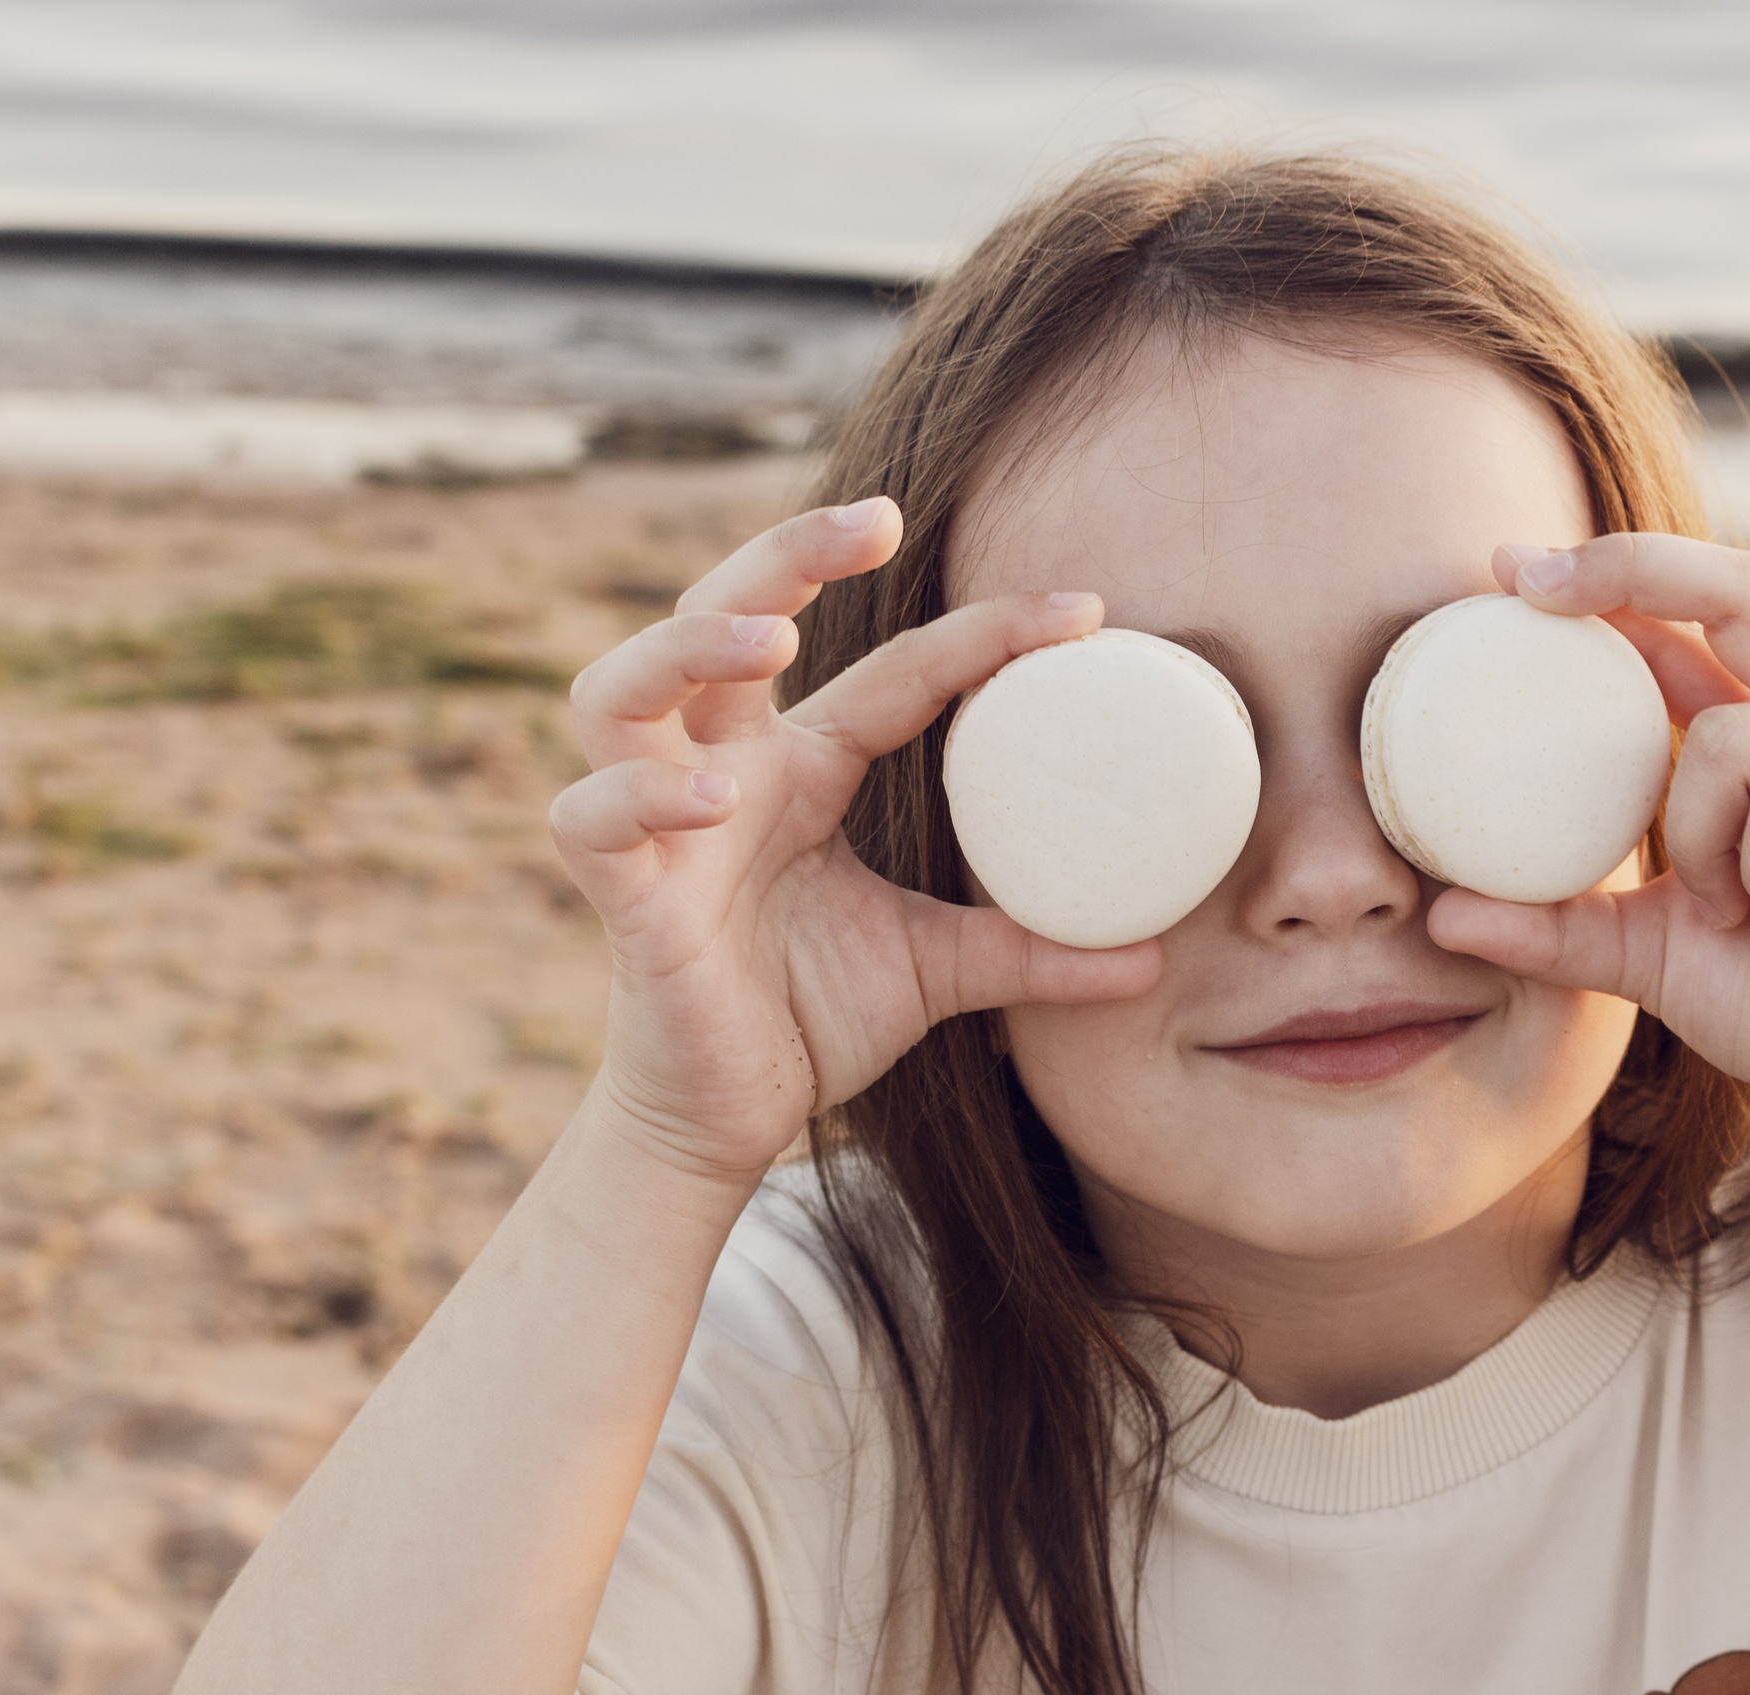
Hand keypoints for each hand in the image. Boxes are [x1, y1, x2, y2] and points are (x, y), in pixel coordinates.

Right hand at [548, 498, 1161, 1182]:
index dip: (982, 634)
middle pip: (722, 616)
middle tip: (879, 520)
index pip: (894, 672)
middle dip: (788, 553)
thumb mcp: (939, 971)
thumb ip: (1031, 951)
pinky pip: (594, 821)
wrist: (726, 1119)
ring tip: (773, 643)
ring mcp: (661, 825)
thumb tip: (1154, 958)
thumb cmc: (808, 1018)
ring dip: (688, 647)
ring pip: (623, 691)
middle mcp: (728, 769)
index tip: (1084, 613)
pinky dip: (640, 795)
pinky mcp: (622, 894)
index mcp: (805, 768)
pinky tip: (709, 797)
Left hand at [1424, 535, 1749, 1161]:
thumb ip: (1554, 924)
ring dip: (1696, 836)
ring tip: (1730, 911)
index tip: (1506, 572)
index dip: (1609, 578)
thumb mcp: (1642, 954)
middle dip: (1632, 566)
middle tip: (1533, 582)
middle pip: (1739, 585)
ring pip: (1728, 737)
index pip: (1694, 622)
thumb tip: (1439, 914)